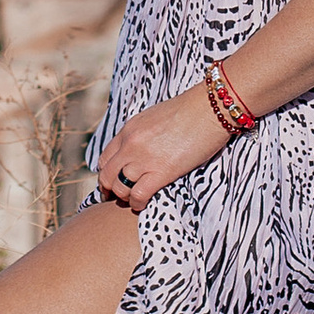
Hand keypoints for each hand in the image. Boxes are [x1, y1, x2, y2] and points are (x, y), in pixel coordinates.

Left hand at [97, 86, 230, 209]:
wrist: (209, 109)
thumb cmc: (189, 111)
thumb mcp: (154, 118)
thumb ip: (141, 135)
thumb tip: (139, 149)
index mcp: (129, 130)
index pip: (105, 158)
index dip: (105, 174)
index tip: (111, 183)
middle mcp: (131, 144)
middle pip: (107, 175)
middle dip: (109, 190)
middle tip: (116, 198)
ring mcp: (144, 157)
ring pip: (120, 187)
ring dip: (124, 198)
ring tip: (133, 201)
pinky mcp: (162, 171)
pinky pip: (138, 194)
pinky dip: (137, 203)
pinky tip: (142, 204)